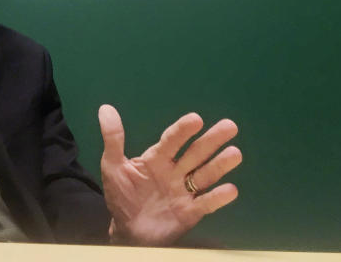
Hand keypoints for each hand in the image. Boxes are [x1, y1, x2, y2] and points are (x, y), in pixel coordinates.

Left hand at [98, 104, 240, 245]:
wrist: (127, 230)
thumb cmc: (121, 195)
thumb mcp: (112, 166)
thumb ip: (113, 139)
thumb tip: (106, 109)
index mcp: (157, 158)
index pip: (171, 140)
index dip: (182, 130)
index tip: (195, 118)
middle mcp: (174, 171)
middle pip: (195, 153)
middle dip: (211, 140)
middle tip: (229, 125)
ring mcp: (184, 191)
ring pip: (205, 175)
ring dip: (220, 164)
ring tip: (235, 153)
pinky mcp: (190, 212)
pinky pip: (206, 204)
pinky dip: (218, 197)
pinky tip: (231, 189)